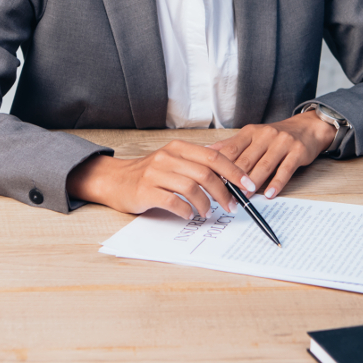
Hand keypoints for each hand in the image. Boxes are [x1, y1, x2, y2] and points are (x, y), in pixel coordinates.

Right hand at [68, 140, 249, 218]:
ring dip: (205, 204)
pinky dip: (185, 210)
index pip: (214, 157)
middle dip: (224, 192)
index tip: (248, 185)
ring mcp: (155, 173)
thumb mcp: (174, 161)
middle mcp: (168, 157)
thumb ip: (198, 164)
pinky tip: (189, 214)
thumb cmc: (150, 173)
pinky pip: (172, 201)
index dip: (235, 171)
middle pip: (206, 174)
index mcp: (179, 148)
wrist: (114, 180)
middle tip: (232, 206)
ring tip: (208, 213)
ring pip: (191, 188)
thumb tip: (231, 175)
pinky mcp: (145, 191)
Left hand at [207, 112, 336, 198]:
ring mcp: (283, 142)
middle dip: (235, 179)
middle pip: (246, 159)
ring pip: (264, 165)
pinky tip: (270, 194)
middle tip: (226, 195)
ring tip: (245, 197)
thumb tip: (206, 151)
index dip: (221, 167)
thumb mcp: (253, 135)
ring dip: (253, 183)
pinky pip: (285, 170)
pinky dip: (277, 183)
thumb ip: (232, 144)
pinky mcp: (298, 151)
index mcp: (251, 132)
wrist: (308, 127)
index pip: (232, 149)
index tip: (212, 182)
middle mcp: (266, 135)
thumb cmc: (276, 136)